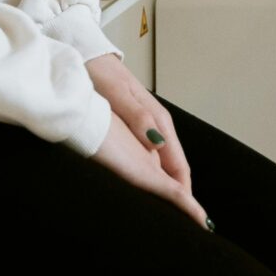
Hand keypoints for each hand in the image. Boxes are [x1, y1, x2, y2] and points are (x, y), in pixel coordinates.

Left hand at [86, 55, 204, 225]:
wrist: (85, 53)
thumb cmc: (98, 73)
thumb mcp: (116, 95)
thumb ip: (137, 118)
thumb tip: (158, 145)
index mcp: (157, 120)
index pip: (179, 165)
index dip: (185, 192)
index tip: (190, 216)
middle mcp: (156, 124)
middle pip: (175, 166)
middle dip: (180, 194)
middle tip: (181, 223)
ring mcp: (146, 124)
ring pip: (163, 162)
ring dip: (167, 185)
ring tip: (166, 211)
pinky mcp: (134, 124)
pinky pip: (150, 154)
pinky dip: (154, 173)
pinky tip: (146, 184)